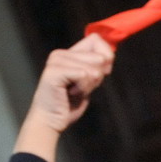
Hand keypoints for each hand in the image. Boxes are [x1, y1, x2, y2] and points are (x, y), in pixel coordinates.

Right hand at [15, 34, 114, 160]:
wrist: (50, 121)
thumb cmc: (68, 104)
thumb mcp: (87, 83)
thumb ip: (96, 68)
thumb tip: (110, 55)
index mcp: (68, 54)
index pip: (96, 39)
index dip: (106, 56)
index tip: (100, 73)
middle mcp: (61, 54)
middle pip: (100, 56)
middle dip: (97, 77)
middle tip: (80, 88)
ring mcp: (56, 61)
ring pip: (94, 68)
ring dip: (89, 85)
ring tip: (73, 92)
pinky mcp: (54, 72)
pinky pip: (84, 75)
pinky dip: (83, 89)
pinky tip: (70, 94)